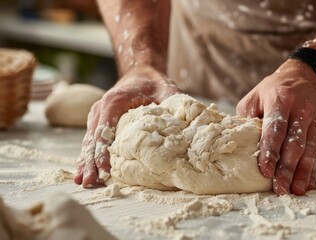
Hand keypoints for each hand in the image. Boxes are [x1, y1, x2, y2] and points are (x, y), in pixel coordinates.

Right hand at [73, 66, 180, 186]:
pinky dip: (88, 156)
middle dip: (91, 163)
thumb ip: (172, 105)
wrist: (141, 72)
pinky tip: (84, 172)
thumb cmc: (153, 82)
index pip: (106, 130)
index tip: (106, 169)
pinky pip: (92, 141)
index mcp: (114, 102)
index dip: (105, 151)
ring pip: (89, 142)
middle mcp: (101, 109)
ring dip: (86, 163)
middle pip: (93, 139)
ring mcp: (97, 115)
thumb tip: (185, 123)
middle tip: (89, 183)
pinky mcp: (99, 121)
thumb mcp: (166, 90)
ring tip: (83, 182)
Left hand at [236, 59, 315, 195]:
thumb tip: (241, 145)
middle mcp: (302, 110)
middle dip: (286, 169)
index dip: (270, 151)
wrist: (308, 75)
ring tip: (295, 191)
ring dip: (302, 173)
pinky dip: (314, 169)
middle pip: (294, 144)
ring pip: (310, 150)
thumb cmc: (275, 89)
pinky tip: (308, 184)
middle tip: (280, 189)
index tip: (265, 170)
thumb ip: (248, 119)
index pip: (275, 128)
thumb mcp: (255, 96)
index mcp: (281, 99)